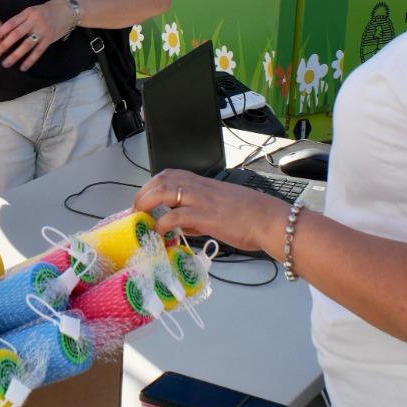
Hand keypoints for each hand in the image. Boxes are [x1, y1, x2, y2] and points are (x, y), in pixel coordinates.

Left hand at [0, 0, 71, 70]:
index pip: (10, 23)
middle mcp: (34, 21)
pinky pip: (38, 52)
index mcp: (27, 13)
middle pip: (16, 35)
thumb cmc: (45, 11)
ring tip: (5, 64)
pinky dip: (30, 60)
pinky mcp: (50, 39)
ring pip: (26, 45)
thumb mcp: (32, 11)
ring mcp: (43, 31)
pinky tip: (23, 67)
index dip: (0, 32)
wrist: (67, 11)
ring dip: (15, 56)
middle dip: (3, 45)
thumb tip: (4, 33)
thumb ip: (20, 20)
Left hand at [133, 169, 289, 255]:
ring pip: (165, 191)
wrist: (270, 221)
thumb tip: (182, 227)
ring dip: (147, 203)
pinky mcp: (206, 216)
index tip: (144, 197)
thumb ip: (199, 215)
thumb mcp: (221, 209)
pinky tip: (160, 232)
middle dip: (144, 193)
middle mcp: (201, 187)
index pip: (171, 174)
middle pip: (163, 179)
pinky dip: (163, 223)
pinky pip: (176, 216)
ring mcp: (202, 200)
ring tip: (140, 217)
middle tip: (136, 209)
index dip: (152, 184)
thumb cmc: (251, 217)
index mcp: (205, 183)